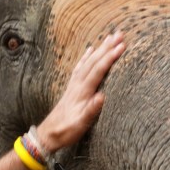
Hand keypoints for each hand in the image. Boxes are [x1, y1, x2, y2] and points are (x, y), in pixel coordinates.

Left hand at [32, 30, 123, 152]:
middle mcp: (77, 85)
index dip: (110, 58)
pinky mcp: (71, 88)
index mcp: (82, 92)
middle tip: (120, 34)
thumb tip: (102, 96)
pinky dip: (86, 57)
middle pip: (93, 62)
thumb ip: (90, 110)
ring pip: (88, 62)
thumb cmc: (65, 131)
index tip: (122, 46)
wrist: (47, 135)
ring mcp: (73, 85)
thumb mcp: (80, 125)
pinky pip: (80, 68)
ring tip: (110, 36)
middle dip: (107, 47)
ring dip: (99, 49)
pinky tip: (90, 50)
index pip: (98, 71)